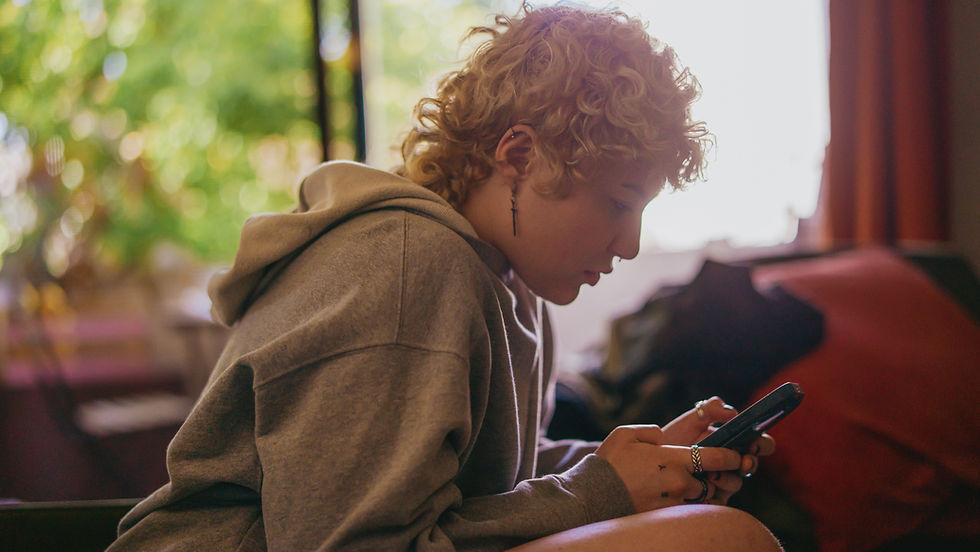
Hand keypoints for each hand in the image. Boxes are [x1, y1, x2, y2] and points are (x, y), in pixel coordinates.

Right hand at [595, 425, 741, 511]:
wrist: (592, 496)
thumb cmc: (609, 463)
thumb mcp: (626, 434)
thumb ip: (651, 431)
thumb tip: (662, 438)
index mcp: (672, 459)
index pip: (716, 458)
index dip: (732, 456)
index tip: (737, 456)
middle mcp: (678, 482)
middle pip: (712, 481)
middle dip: (712, 477)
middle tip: (704, 473)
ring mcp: (673, 503)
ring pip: (699, 498)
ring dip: (697, 492)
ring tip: (682, 486)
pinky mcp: (665, 517)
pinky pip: (685, 511)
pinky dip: (684, 505)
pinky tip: (668, 498)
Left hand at [662, 396, 775, 489]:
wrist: (653, 460)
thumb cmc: (676, 438)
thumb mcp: (691, 420)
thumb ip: (711, 409)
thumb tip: (733, 412)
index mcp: (734, 443)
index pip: (760, 443)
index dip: (762, 444)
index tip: (753, 443)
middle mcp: (733, 463)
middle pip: (752, 465)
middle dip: (750, 463)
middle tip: (743, 462)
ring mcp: (724, 482)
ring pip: (736, 483)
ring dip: (726, 478)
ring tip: (710, 473)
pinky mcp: (712, 498)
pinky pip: (719, 500)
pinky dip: (713, 492)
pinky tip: (702, 485)